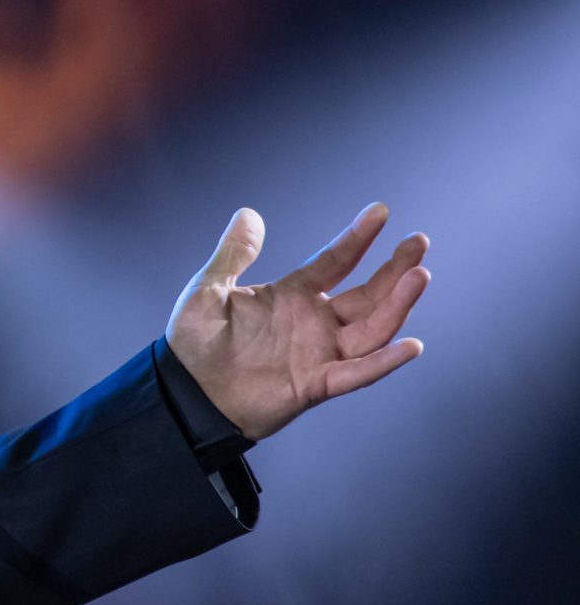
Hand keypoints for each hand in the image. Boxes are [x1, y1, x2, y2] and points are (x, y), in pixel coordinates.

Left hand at [166, 202, 430, 442]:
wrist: (185, 392)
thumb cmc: (195, 343)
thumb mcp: (209, 289)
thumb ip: (234, 253)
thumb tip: (248, 213)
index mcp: (292, 296)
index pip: (334, 262)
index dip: (357, 238)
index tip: (379, 212)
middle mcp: (313, 323)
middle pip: (367, 294)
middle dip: (395, 269)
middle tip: (418, 242)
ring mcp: (318, 353)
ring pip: (372, 329)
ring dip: (398, 305)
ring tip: (420, 276)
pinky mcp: (315, 383)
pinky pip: (357, 373)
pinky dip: (384, 361)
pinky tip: (410, 346)